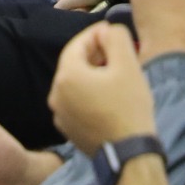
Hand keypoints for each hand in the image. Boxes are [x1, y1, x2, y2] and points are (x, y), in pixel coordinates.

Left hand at [48, 20, 157, 152]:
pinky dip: (89, 93)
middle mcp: (56, 94)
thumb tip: (107, 30)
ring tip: (115, 75)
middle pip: (75, 64)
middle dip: (95, 54)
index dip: (97, 34)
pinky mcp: (67, 129)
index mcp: (67, 76)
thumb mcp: (127, 64)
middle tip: (118, 53)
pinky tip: (109, 97)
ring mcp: (59, 114)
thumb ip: (116, 37)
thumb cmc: (129, 107)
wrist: (129, 153)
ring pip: (75, 83)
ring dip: (93, 74)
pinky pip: (76, 102)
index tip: (114, 33)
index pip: (78, 44)